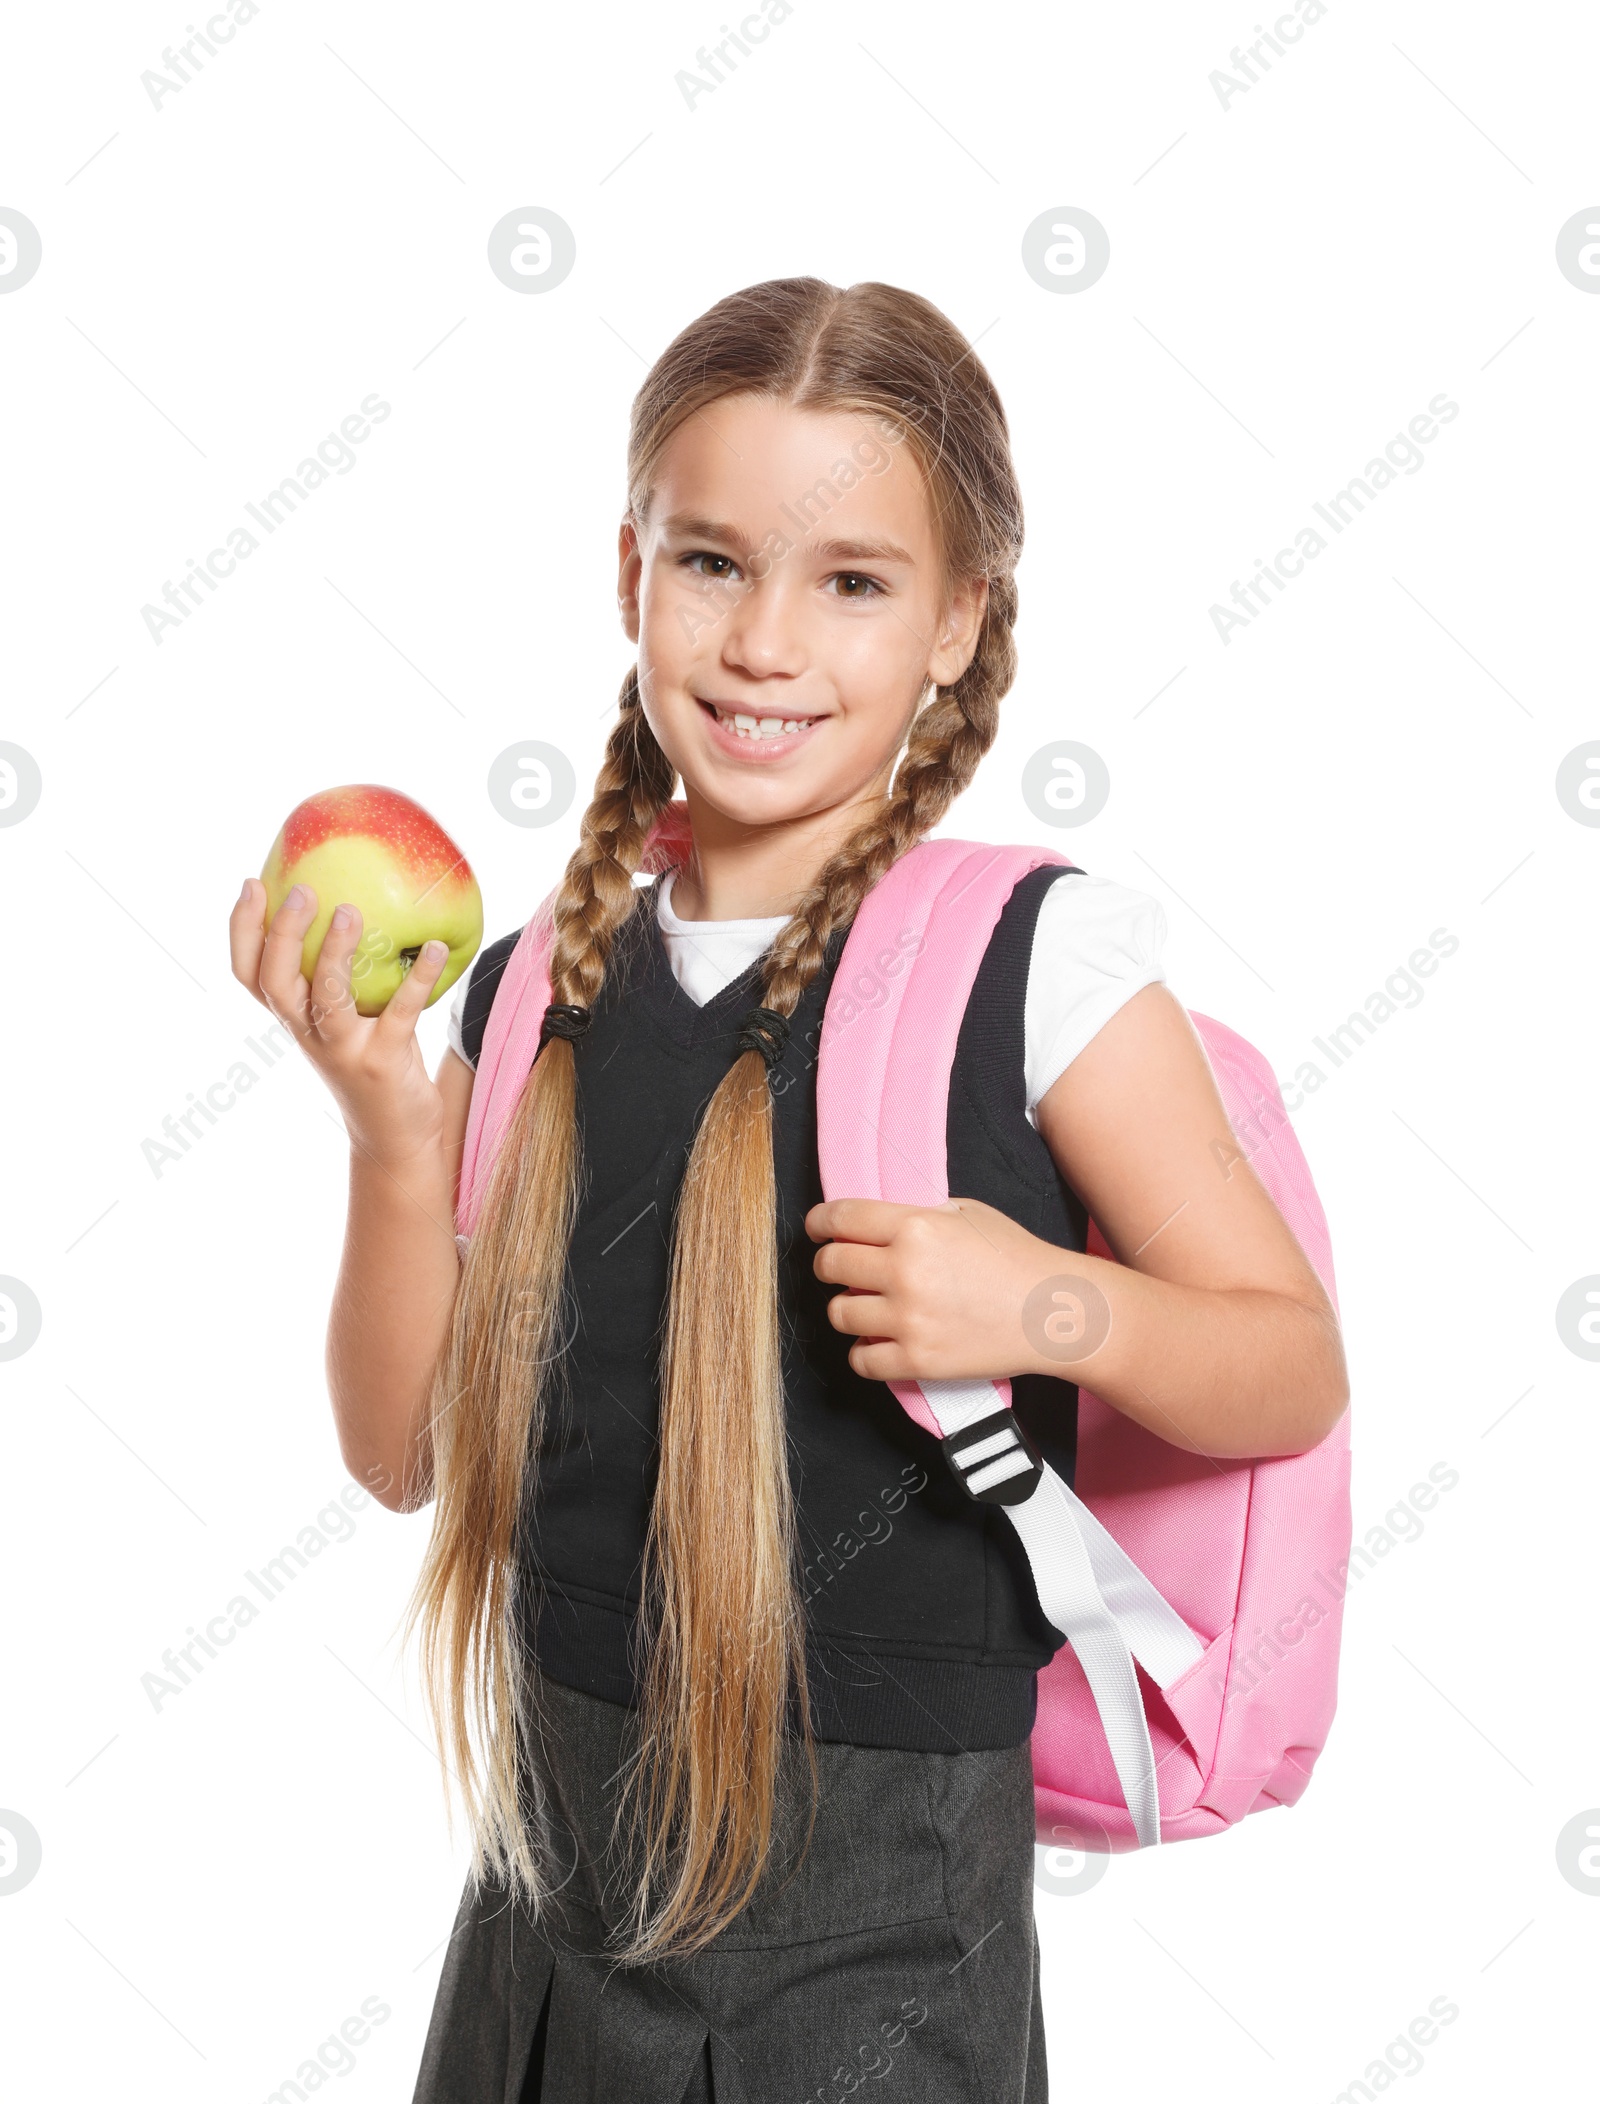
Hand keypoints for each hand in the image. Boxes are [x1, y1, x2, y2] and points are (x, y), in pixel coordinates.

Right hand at [229, 877, 452, 1173]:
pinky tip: (436, 948)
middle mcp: (309, 1035)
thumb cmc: (372, 1064)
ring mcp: (343, 1050)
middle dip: (280, 935)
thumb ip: (343, 978)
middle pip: (275, 983)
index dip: (243, 931)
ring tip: (349, 912)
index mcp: (295, 1020)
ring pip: (326, 998)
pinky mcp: (383, 1062)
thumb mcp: (347, 1021)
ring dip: (333, 954)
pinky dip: (417, 978)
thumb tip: (359, 904)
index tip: (253, 883)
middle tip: (302, 890)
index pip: (250, 976)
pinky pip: (399, 1013)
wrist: (394, 1138)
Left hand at [805, 1195, 1095, 1383]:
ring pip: (839, 1314)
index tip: (817, 1229)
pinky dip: (864, 1351)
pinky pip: (861, 1360)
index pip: (840, 1219)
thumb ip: (916, 1215)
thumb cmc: (1015, 1257)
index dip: (819, 1223)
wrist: (1053, 1311)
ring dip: (847, 1308)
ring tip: (867, 1306)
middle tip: (840, 1268)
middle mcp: (905, 1271)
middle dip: (829, 1265)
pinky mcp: (918, 1361)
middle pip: (830, 1266)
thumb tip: (872, 1225)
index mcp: (915, 1227)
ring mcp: (909, 1320)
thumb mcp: (966, 1213)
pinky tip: (879, 1341)